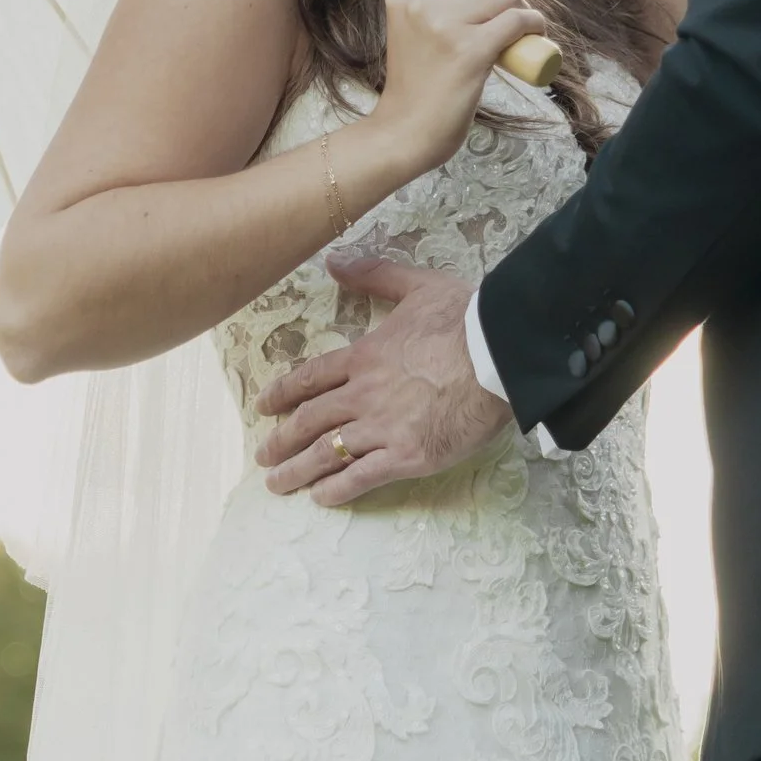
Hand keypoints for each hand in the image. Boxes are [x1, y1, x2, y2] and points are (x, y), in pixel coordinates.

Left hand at [256, 257, 510, 501]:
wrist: (498, 355)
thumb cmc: (465, 319)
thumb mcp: (417, 285)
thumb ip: (374, 274)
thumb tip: (334, 261)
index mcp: (364, 357)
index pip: (310, 378)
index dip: (282, 393)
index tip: (263, 407)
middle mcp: (363, 395)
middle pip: (309, 420)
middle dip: (281, 440)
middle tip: (262, 456)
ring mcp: (382, 428)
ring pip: (326, 453)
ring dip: (297, 470)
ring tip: (277, 484)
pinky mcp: (407, 456)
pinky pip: (361, 477)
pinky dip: (337, 489)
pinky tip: (320, 498)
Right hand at [374, 0, 549, 180]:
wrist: (404, 132)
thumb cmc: (416, 87)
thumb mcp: (414, 31)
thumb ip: (441, 1)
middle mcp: (423, 3)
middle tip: (509, 18)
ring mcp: (446, 25)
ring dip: (522, 9)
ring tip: (521, 32)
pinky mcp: (471, 50)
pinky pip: (517, 20)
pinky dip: (534, 25)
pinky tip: (535, 36)